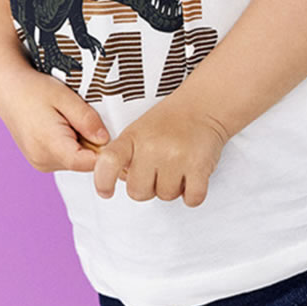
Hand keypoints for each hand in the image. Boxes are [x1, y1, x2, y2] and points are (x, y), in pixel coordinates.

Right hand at [0, 63, 109, 172]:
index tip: (108, 133)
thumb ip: (87, 120)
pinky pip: (65, 157)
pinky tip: (62, 125)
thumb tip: (106, 140)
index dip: (104, 151)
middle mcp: (43, 160)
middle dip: (92, 144)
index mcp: (50, 146)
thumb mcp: (65, 97)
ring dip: (81, 144)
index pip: (89, 163)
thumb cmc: (32, 89)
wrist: (7, 88)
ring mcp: (40, 162)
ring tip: (68, 119)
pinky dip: (70, 144)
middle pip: (83, 162)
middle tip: (83, 118)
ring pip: (76, 161)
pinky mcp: (39, 161)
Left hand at [93, 100, 228, 205]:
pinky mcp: (199, 166)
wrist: (203, 106)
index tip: (106, 192)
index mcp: (132, 137)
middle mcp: (152, 146)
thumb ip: (126, 156)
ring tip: (179, 168)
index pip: (108, 162)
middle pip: (138, 192)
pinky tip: (193, 178)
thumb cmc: (169, 122)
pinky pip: (191, 199)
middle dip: (149, 188)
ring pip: (166, 196)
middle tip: (160, 171)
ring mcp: (176, 157)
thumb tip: (119, 181)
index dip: (103, 182)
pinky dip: (193, 195)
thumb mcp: (139, 131)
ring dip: (174, 189)